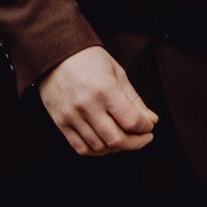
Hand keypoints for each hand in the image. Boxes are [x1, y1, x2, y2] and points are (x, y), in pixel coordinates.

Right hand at [38, 44, 157, 157]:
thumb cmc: (89, 59)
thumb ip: (135, 100)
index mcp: (105, 89)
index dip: (145, 128)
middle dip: (136, 143)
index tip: (149, 126)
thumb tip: (151, 120)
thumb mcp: (117, 73)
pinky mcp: (60, 123)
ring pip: (100, 147)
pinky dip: (97, 151)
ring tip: (125, 139)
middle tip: (143, 138)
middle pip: (117, 139)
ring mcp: (72, 116)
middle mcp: (87, 105)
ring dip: (117, 148)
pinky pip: (81, 148)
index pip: (131, 121)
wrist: (55, 55)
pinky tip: (106, 143)